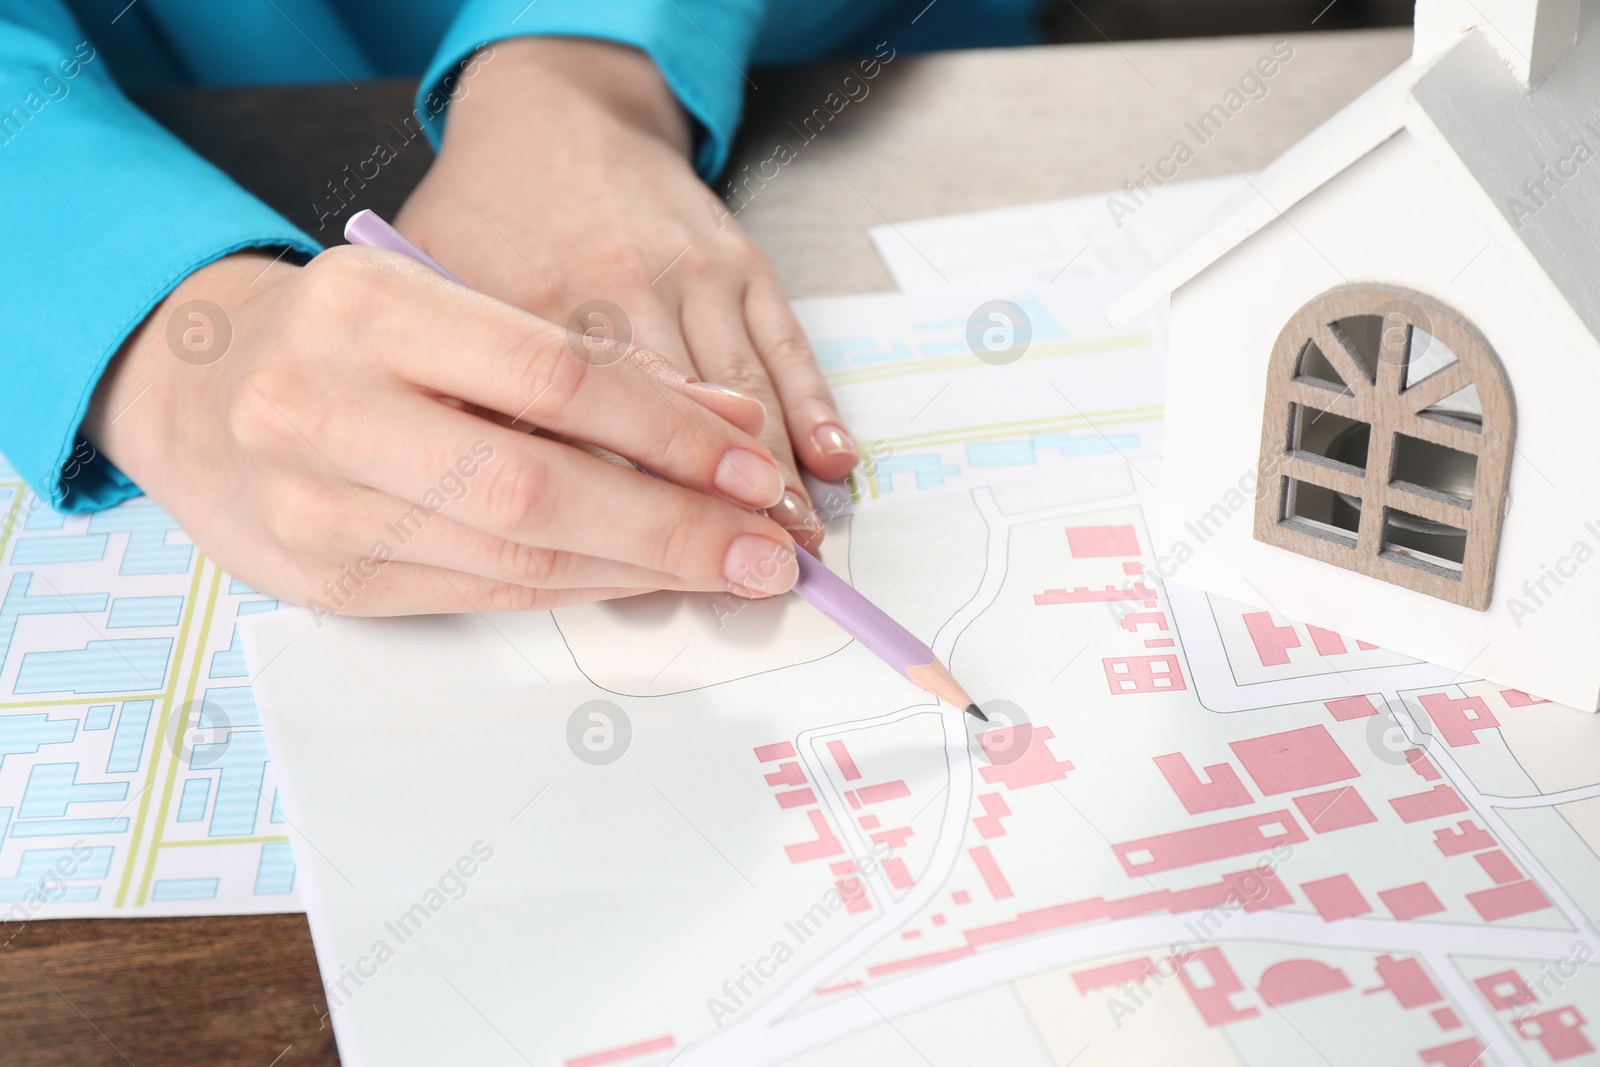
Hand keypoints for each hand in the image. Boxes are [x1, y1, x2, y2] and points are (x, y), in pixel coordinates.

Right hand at [84, 248, 800, 613]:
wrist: (199, 391)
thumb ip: (583, 360)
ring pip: (515, 554)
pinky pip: (485, 595)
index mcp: (365, 308)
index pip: (552, 374)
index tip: (754, 467)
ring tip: (728, 570)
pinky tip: (645, 580)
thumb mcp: (452, 306)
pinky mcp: (329, 585)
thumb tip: (730, 425)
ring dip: (641, 569)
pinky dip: (581, 588)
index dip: (669, 430)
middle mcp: (325, 409)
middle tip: (769, 549)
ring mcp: (317, 508)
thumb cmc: (350, 339)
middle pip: (535, 484)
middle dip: (671, 525)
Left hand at [394, 37, 858, 550]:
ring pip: (740, 396)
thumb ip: (461, 391)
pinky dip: (813, 409)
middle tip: (748, 581)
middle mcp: (612, 288)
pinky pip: (785, 345)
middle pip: (667, 429)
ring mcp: (686, 272)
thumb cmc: (488, 216)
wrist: (555, 107)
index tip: (651, 582)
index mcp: (524, 309)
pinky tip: (832, 466)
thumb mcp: (434, 292)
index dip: (617, 520)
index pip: (574, 440)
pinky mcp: (738, 260)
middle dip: (710, 517)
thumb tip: (498, 509)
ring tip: (796, 548)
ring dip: (774, 480)